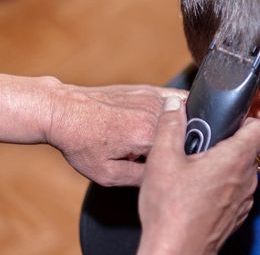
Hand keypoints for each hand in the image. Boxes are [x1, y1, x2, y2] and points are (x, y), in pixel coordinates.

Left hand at [46, 83, 186, 185]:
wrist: (65, 111)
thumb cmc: (81, 142)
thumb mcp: (107, 174)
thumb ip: (141, 179)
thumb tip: (164, 178)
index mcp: (148, 137)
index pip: (178, 155)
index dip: (171, 165)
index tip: (159, 168)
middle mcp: (156, 114)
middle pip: (183, 136)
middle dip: (174, 147)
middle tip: (153, 155)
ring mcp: (155, 98)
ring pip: (185, 118)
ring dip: (179, 129)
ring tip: (155, 138)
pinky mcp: (152, 90)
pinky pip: (179, 99)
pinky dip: (182, 110)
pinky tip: (168, 120)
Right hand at [138, 97, 259, 254]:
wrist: (176, 252)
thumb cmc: (171, 209)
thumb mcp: (162, 159)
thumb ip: (170, 126)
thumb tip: (174, 105)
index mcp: (234, 158)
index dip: (249, 120)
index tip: (231, 119)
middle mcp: (247, 178)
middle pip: (249, 148)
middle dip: (228, 142)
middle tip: (202, 144)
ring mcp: (245, 199)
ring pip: (243, 170)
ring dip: (225, 165)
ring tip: (196, 168)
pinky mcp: (238, 214)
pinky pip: (237, 190)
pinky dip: (224, 185)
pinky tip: (199, 190)